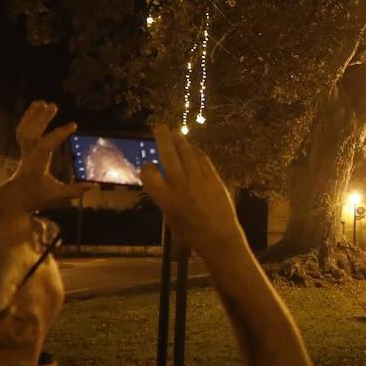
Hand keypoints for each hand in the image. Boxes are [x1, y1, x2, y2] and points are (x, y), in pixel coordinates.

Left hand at [0, 101, 91, 213]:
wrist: (15, 198)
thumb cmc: (36, 196)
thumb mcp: (56, 196)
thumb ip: (74, 191)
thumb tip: (93, 185)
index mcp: (35, 165)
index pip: (45, 146)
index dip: (58, 134)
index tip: (73, 125)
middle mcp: (27, 155)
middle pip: (30, 134)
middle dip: (41, 119)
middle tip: (54, 105)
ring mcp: (23, 150)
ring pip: (24, 129)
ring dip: (34, 115)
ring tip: (45, 102)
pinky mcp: (23, 148)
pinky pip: (22, 129)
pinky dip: (28, 117)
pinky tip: (36, 107)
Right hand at [140, 125, 241, 249]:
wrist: (219, 238)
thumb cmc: (191, 233)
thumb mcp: (171, 218)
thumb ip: (165, 197)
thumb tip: (163, 180)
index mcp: (165, 199)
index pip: (149, 175)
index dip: (147, 168)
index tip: (149, 165)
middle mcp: (180, 186)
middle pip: (169, 155)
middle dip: (163, 138)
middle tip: (159, 127)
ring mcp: (198, 181)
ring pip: (187, 153)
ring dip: (180, 141)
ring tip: (176, 133)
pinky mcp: (214, 179)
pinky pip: (203, 160)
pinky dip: (196, 152)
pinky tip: (193, 148)